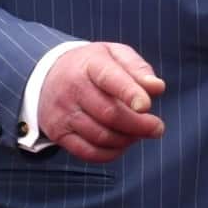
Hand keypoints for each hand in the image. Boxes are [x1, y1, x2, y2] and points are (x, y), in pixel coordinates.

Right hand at [36, 42, 165, 161]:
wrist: (49, 75)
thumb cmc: (93, 66)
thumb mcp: (115, 54)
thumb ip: (138, 68)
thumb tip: (157, 87)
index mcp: (90, 64)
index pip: (109, 78)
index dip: (129, 93)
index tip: (146, 106)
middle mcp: (72, 88)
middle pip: (109, 113)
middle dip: (138, 125)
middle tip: (157, 128)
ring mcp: (63, 113)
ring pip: (101, 136)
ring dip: (127, 139)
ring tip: (139, 133)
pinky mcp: (58, 133)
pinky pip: (88, 152)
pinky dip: (111, 153)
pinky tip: (122, 143)